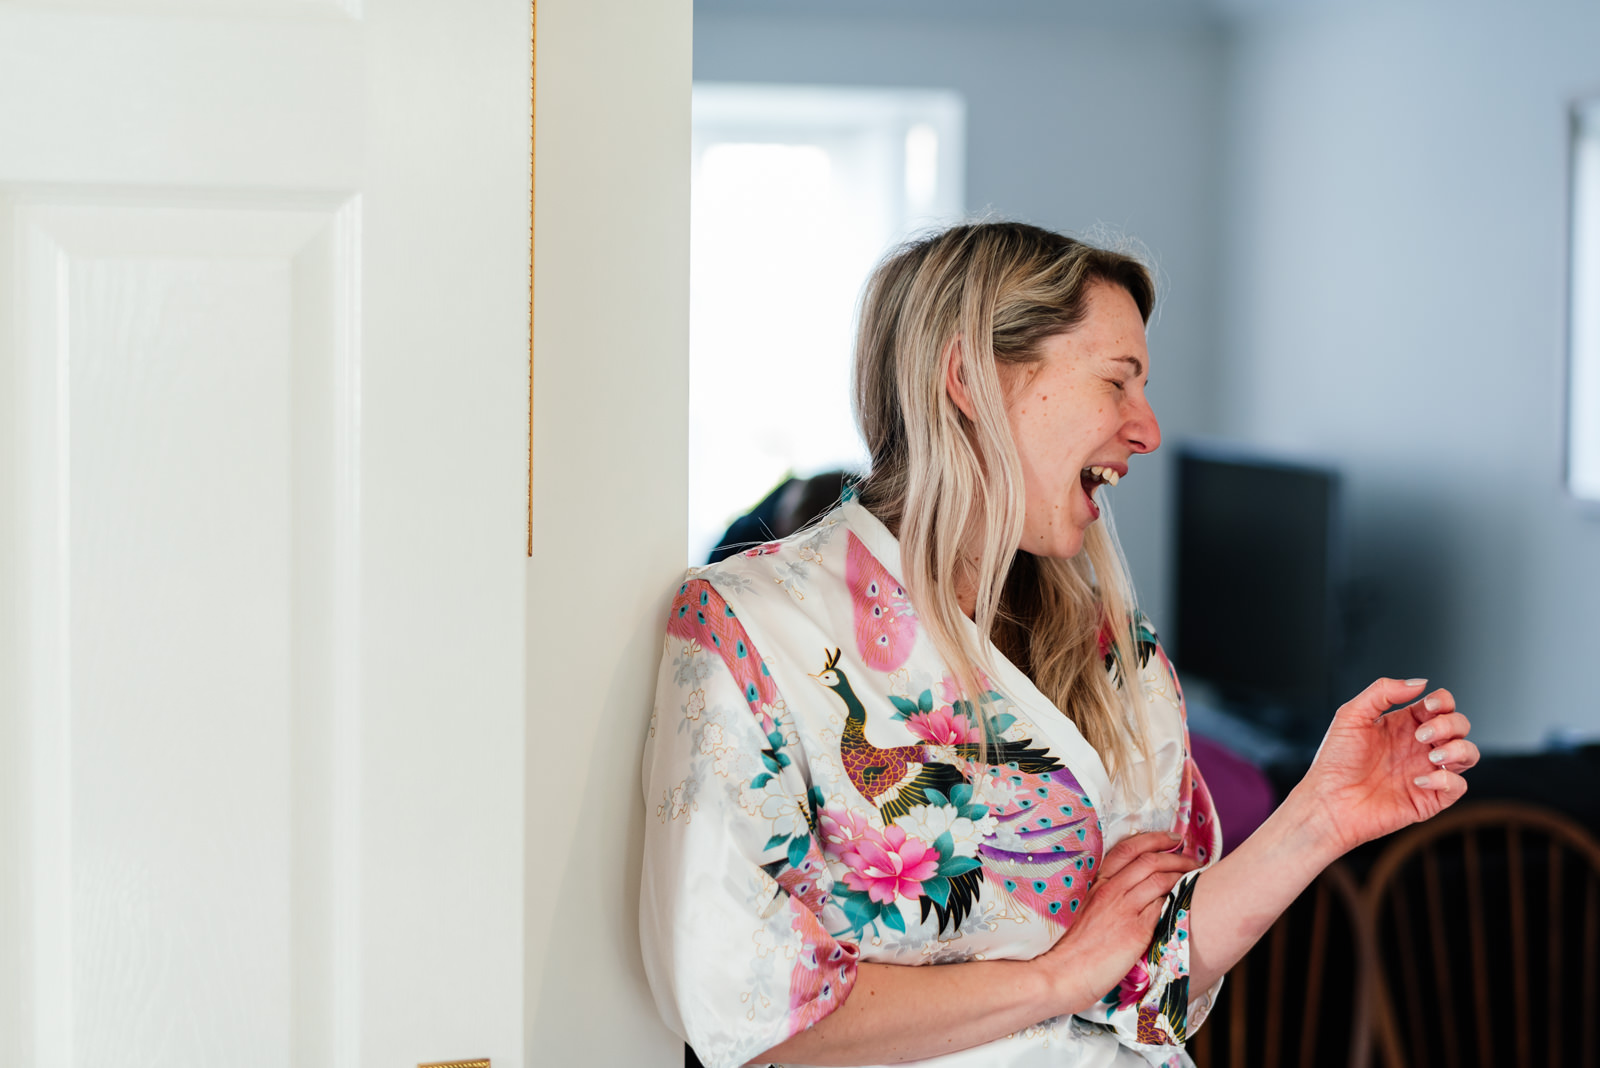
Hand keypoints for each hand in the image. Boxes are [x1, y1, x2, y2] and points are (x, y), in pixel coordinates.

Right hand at [1037, 831, 1198, 1013]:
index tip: (1173, 839)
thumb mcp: (1090, 910)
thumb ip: (1111, 895)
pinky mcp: (1137, 930)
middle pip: (1150, 860)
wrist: (1067, 972)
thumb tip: (1138, 885)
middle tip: (1193, 860)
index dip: (1154, 839)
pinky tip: (1186, 901)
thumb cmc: (1079, 946)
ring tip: (1196, 878)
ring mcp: (1124, 909)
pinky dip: (1178, 898)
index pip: (1128, 849)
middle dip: (1178, 856)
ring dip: (1183, 875)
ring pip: (1160, 879)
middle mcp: (1111, 891)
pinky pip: (1163, 906)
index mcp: (1099, 883)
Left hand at [1296, 678, 1479, 855]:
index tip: (1430, 705)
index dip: (1444, 701)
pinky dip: (1446, 780)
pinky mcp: (1429, 799)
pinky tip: (1418, 780)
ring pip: (1468, 754)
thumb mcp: (1351, 716)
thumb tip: (1420, 682)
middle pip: (1460, 726)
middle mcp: (1419, 746)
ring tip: (1431, 755)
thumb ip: (1383, 692)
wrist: (1328, 802)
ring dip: (1459, 750)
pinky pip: (1457, 786)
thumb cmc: (1335, 761)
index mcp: (1404, 724)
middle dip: (1450, 725)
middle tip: (1421, 735)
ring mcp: (1426, 771)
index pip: (1440, 705)